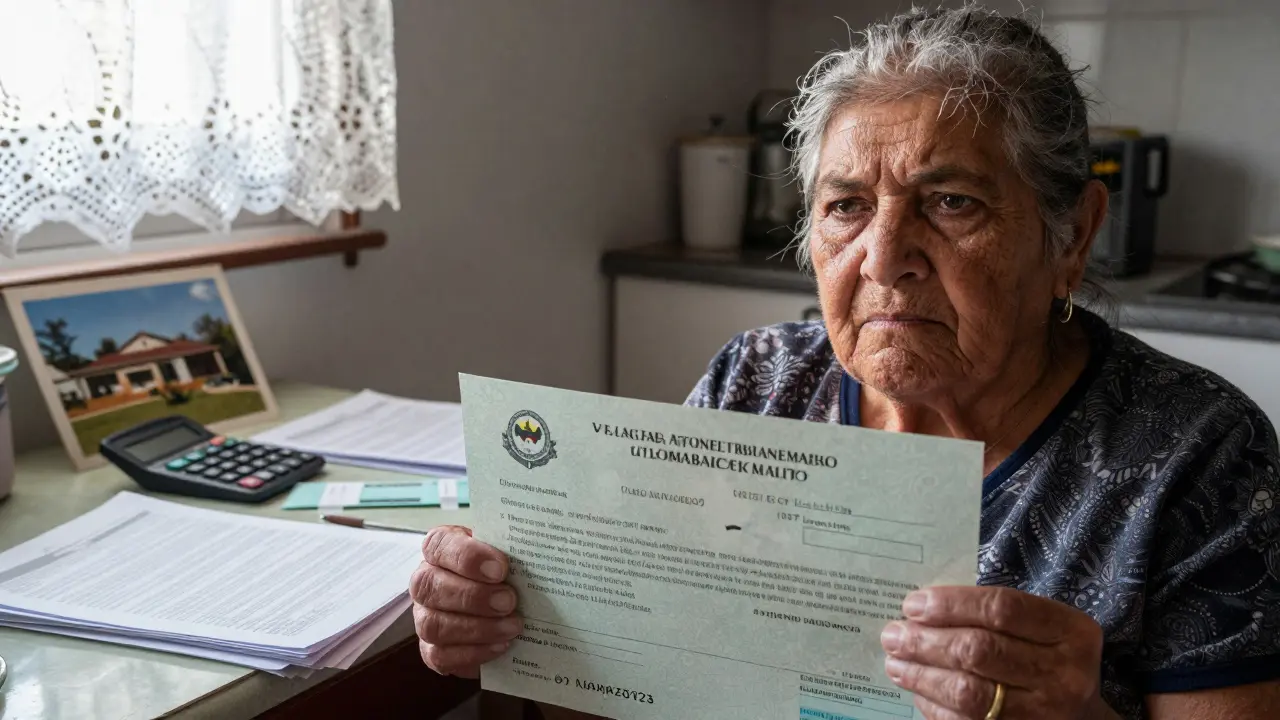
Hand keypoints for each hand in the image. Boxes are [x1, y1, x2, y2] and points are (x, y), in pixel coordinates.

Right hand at [410, 525, 521, 677]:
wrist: (500, 607)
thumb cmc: (501, 573)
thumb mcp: (506, 554)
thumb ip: (511, 551)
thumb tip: (534, 555)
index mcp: (440, 549)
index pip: (438, 546)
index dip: (467, 557)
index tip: (501, 568)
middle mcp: (424, 582)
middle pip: (430, 587)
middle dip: (473, 596)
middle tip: (509, 601)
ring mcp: (422, 617)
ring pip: (433, 625)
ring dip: (477, 628)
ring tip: (512, 627)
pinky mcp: (430, 650)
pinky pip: (441, 656)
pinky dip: (473, 653)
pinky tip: (501, 646)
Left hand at [879, 586, 1113, 719]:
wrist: (1080, 717)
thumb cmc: (1045, 657)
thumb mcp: (1039, 627)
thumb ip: (990, 613)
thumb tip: (920, 610)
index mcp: (1070, 632)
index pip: (1002, 608)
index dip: (951, 604)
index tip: (913, 605)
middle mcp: (1063, 674)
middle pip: (980, 650)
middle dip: (926, 641)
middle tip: (893, 634)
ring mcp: (1045, 713)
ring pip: (968, 692)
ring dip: (922, 675)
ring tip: (896, 662)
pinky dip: (934, 705)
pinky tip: (918, 691)